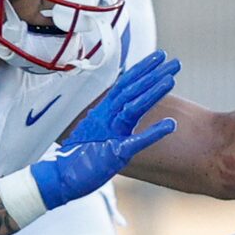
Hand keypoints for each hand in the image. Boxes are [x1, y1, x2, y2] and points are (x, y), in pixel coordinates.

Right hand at [28, 52, 179, 209]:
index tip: (160, 57)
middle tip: (174, 61)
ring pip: (133, 107)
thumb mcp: (97, 133)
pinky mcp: (115, 153)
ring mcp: (110, 134)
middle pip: (131, 90)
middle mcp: (106, 118)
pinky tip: (171, 125)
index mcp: (103, 112)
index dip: (142, 69)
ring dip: (153, 93)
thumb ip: (110, 120)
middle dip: (153, 74)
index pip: (124, 84)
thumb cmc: (79, 157)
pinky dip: (154, 132)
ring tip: (172, 79)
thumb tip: (122, 109)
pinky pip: (136, 141)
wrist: (59, 176)